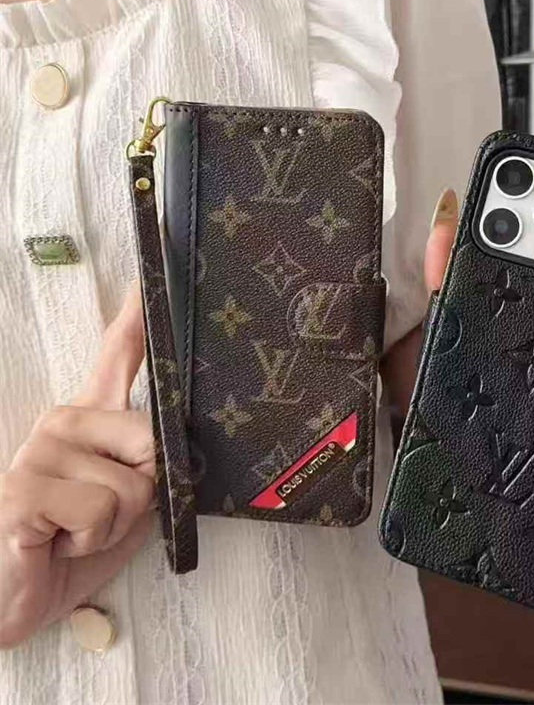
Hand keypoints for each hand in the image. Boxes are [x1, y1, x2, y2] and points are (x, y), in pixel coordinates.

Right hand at [0, 286, 153, 647]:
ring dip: (114, 527)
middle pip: (153, 439)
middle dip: (144, 492)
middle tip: (99, 516)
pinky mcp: (25, 486)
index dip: (136, 319)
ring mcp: (39, 449)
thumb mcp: (125, 502)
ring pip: (134, 485)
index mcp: (88, 421)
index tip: (147, 281)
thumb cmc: (71, 546)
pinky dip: (90, 542)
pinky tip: (57, 543)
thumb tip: (169, 438)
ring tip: (75, 533)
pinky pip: (102, 510)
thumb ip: (149, 466)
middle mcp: (62, 422)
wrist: (8, 599)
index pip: (115, 359)